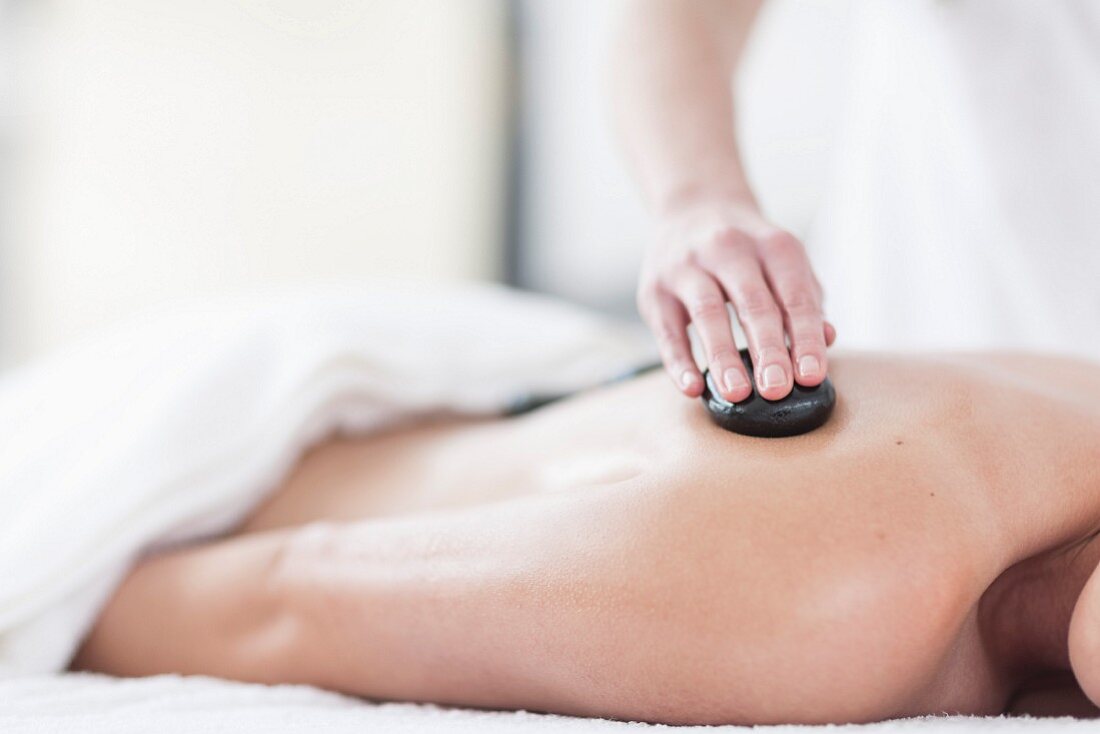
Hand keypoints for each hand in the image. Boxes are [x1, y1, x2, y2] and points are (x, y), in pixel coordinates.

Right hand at [637, 199, 835, 401]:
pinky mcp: (655, 289)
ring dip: (724, 356)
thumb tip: (827, 338)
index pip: (794, 295)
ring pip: (709, 313)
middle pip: (753, 303)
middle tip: (777, 390)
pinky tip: (692, 387)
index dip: (804, 337)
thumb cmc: (747, 250)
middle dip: (767, 349)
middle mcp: (729, 248)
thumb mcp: (783, 262)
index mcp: (772, 245)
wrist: (692, 208)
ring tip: (737, 394)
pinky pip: (668, 329)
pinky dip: (679, 361)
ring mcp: (687, 266)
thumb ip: (806, 300)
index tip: (811, 376)